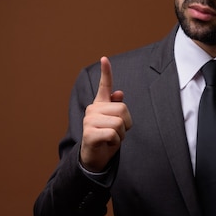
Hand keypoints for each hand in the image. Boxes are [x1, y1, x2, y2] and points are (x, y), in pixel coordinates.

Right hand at [80, 56, 132, 171]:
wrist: (94, 157)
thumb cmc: (106, 138)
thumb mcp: (115, 122)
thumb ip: (116, 108)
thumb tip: (119, 93)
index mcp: (99, 105)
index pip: (104, 86)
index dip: (106, 72)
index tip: (104, 58)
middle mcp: (92, 109)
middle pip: (122, 110)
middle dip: (126, 125)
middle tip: (116, 133)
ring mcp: (89, 121)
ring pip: (120, 123)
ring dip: (121, 135)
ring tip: (111, 138)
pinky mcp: (89, 134)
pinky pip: (113, 134)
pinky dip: (115, 142)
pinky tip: (106, 143)